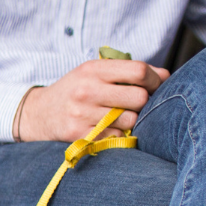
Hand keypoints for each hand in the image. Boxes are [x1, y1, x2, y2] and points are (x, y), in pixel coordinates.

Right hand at [16, 59, 169, 142]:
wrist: (38, 114)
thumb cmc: (74, 91)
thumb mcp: (93, 72)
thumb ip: (127, 71)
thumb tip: (167, 76)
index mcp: (92, 69)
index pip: (139, 71)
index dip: (155, 79)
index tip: (156, 86)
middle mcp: (86, 90)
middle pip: (139, 98)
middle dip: (145, 103)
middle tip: (137, 105)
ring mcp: (81, 114)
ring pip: (130, 120)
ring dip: (131, 120)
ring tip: (121, 117)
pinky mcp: (78, 135)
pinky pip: (116, 137)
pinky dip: (117, 134)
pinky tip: (108, 129)